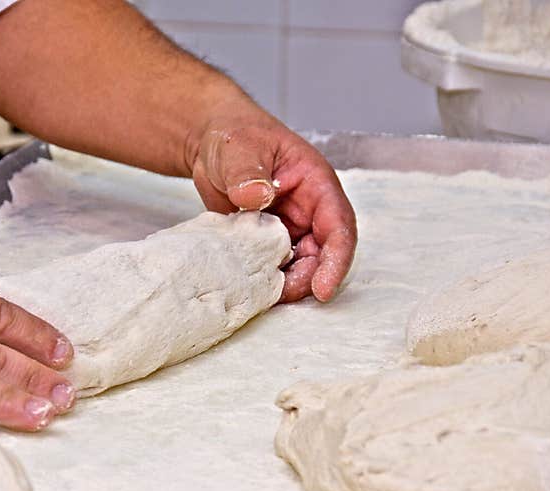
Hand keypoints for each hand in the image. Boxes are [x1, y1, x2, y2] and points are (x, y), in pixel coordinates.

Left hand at [187, 111, 356, 302]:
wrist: (211, 145)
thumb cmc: (235, 137)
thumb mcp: (240, 148)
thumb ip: (248, 172)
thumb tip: (258, 195)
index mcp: (316, 185)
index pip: (338, 226)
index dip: (335, 260)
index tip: (323, 288)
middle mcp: (309, 210)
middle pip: (322, 254)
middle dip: (308, 279)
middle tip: (280, 294)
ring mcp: (288, 228)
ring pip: (300, 266)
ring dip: (286, 283)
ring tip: (261, 292)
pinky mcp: (266, 242)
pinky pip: (273, 267)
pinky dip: (265, 280)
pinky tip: (248, 286)